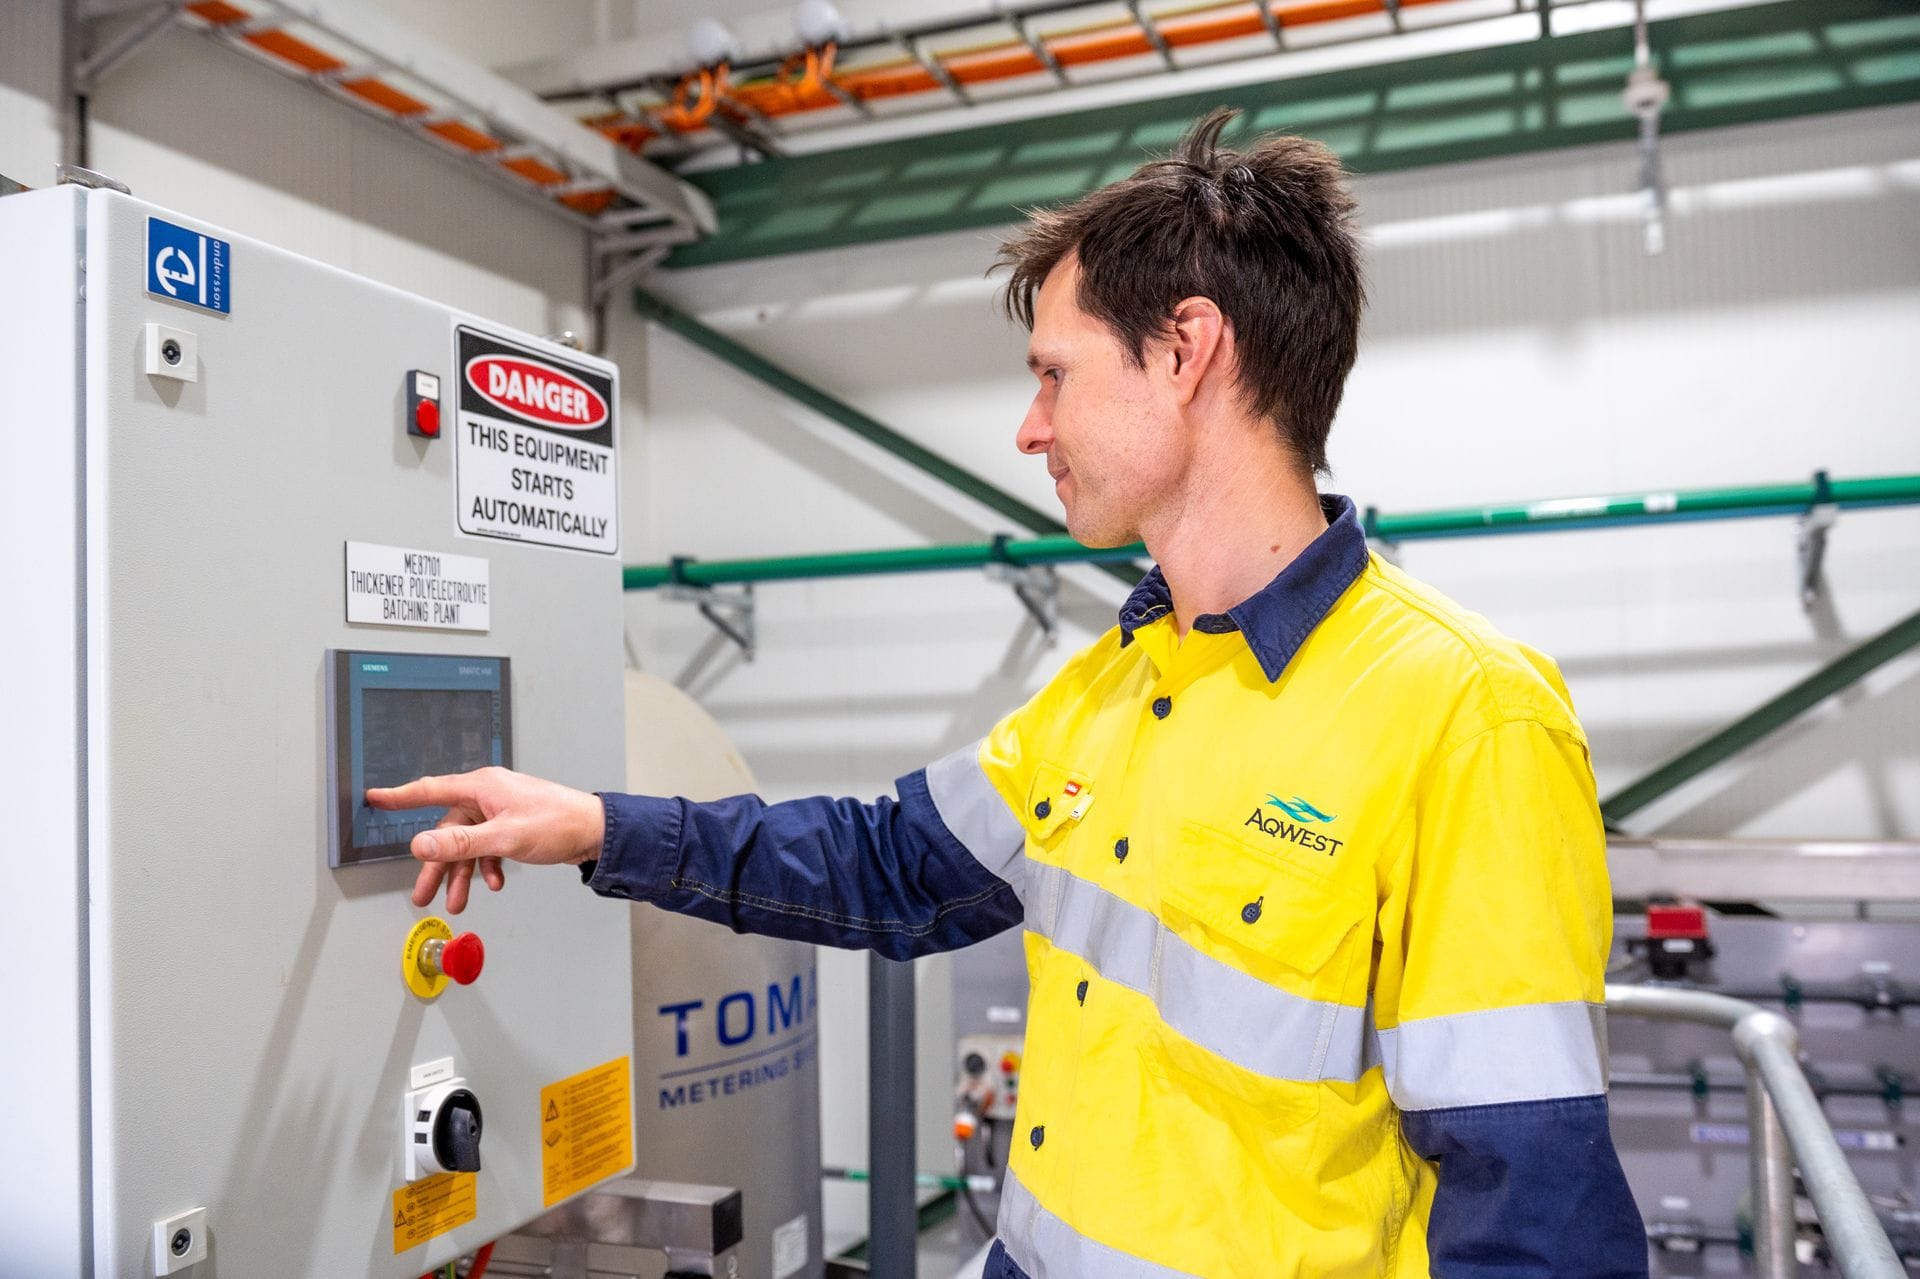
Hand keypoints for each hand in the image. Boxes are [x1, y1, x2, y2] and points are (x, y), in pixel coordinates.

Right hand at [365, 766, 604, 913]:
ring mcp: (501, 811)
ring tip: (457, 903)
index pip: (430, 790)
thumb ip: (461, 843)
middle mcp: (488, 795)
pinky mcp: (513, 826)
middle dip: (437, 865)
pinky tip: (494, 883)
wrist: (597, 832)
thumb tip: (421, 845)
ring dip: (463, 874)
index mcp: (482, 787)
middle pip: (448, 831)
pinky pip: (488, 848)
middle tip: (422, 893)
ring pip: (468, 844)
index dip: (400, 797)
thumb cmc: (558, 824)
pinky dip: (487, 867)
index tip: (374, 799)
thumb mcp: (504, 837)